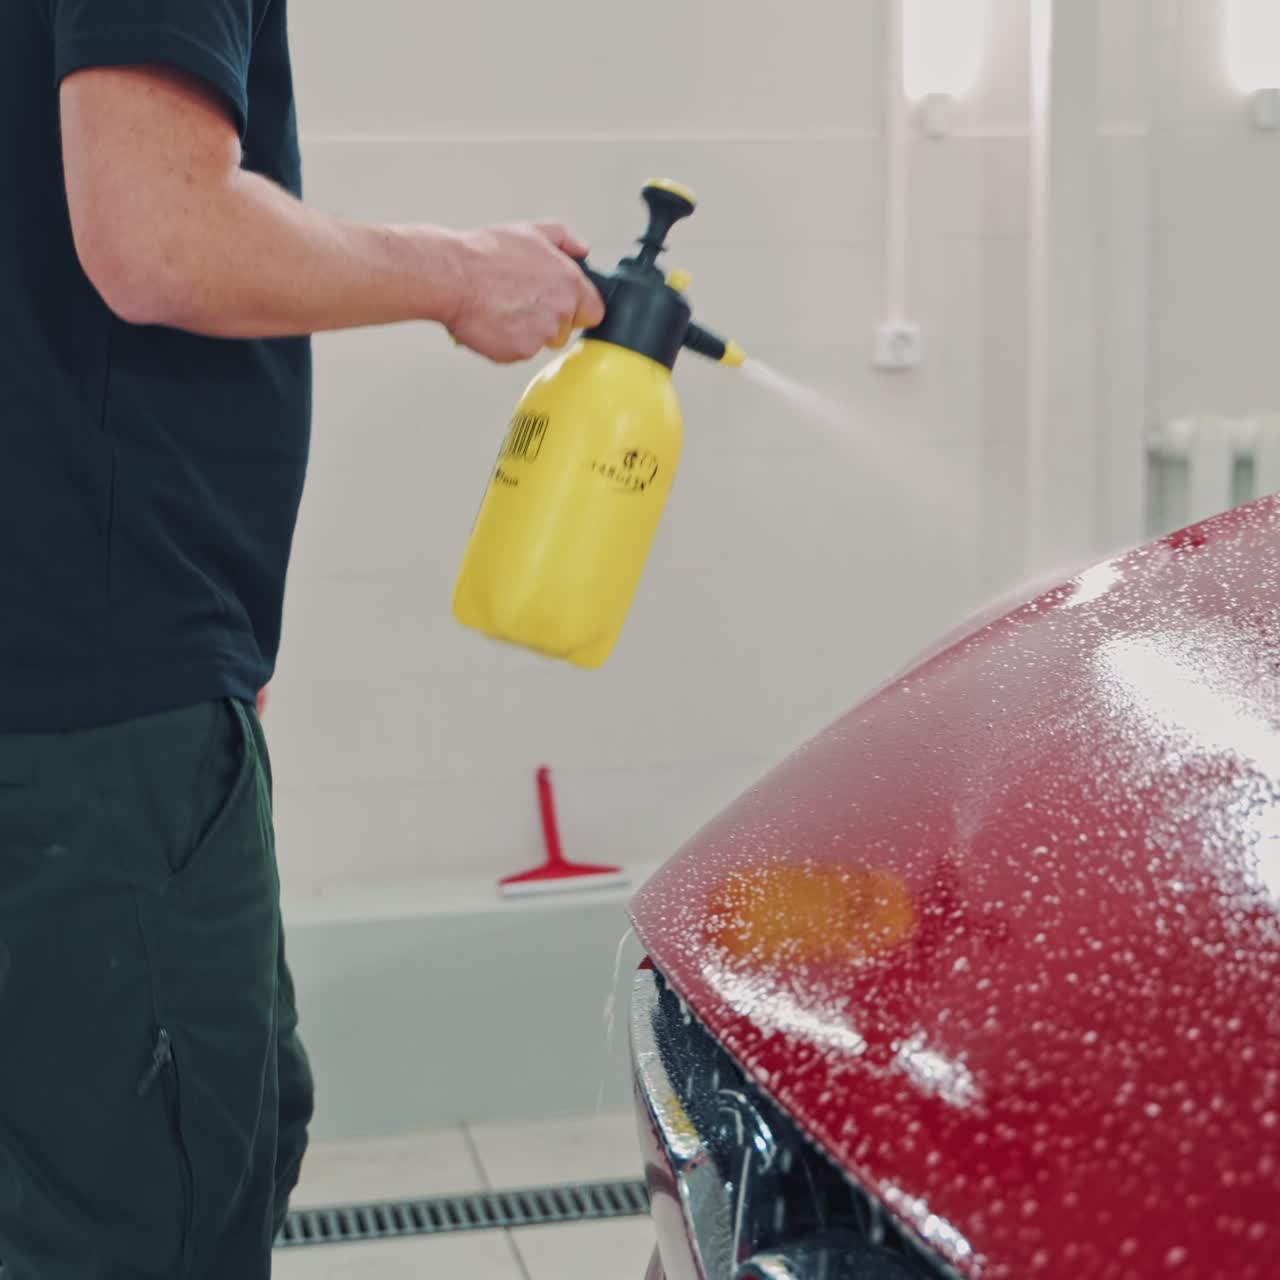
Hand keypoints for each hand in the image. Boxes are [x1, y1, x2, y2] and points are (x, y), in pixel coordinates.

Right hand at [445, 221, 605, 362]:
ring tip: (503, 307)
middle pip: (566, 329)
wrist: (452, 277)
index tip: (564, 306)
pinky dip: (507, 342)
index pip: (595, 311)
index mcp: (569, 282)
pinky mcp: (520, 351)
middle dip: (548, 320)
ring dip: (526, 331)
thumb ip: (565, 240)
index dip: (579, 309)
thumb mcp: (531, 232)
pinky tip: (493, 321)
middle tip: (520, 302)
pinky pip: (519, 353)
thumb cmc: (485, 254)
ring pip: (542, 342)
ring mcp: (541, 334)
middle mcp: (561, 310)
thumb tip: (583, 250)